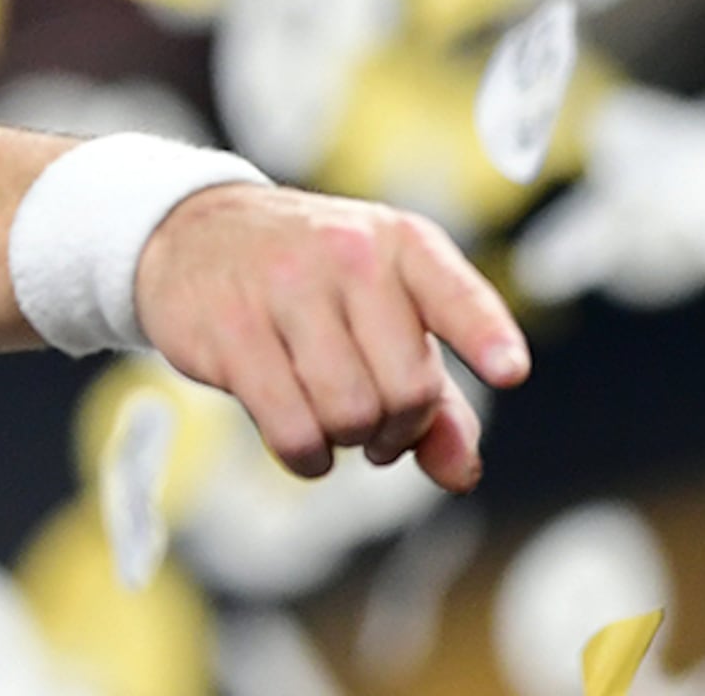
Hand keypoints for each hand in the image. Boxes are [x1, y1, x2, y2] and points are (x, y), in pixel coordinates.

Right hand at [130, 186, 530, 489]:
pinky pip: (292, 429)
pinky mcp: (231, 328)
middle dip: (397, 430)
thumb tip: (461, 471)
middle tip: (375, 423)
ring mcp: (285, 286)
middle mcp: (348, 253)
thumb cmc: (308, 280)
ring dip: (346, 442)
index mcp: (401, 244)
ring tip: (332, 419)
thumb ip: (436, 395)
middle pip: (407, 390)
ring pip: (349, 414)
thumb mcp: (383, 312)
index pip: (455, 292)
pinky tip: (301, 438)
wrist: (193, 233)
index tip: (511, 371)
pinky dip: (306, 456)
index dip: (486, 335)